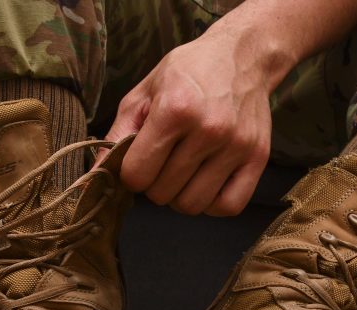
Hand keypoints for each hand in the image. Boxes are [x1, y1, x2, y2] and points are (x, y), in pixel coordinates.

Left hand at [105, 30, 270, 215]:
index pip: (137, 175)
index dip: (131, 173)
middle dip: (155, 184)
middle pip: (163, 193)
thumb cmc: (189, 73)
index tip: (139, 160)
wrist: (242, 56)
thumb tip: (98, 173)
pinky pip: (229, 206)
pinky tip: (206, 184)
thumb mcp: (144, 93)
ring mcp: (236, 146)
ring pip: (193, 205)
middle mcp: (208, 129)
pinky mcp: (258, 158)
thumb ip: (118, 133)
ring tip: (184, 173)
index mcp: (174, 109)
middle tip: (163, 163)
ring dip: (181, 196)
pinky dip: (212, 203)